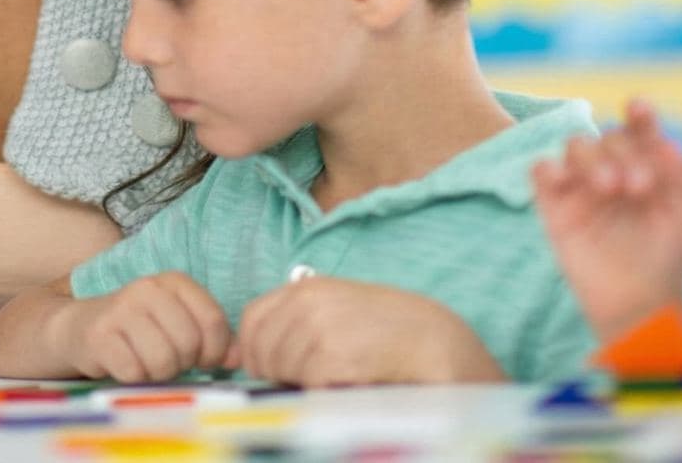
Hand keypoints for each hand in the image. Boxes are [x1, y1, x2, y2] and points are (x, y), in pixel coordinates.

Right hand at [52, 272, 232, 381]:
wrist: (79, 328)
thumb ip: (213, 339)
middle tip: (167, 361)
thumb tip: (240, 358)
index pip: (213, 321)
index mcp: (175, 282)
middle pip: (189, 343)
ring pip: (163, 360)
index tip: (201, 360)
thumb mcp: (178, 324)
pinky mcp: (99, 335)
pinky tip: (126, 367)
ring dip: (158, 374)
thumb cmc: (140, 331)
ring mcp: (121, 309)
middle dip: (182, 363)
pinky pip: (134, 372)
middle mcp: (149, 287)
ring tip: (146, 364)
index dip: (213, 352)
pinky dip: (134, 379)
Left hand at [232, 277, 500, 386]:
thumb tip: (245, 356)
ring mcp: (319, 328)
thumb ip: (296, 323)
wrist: (436, 342)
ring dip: (300, 384)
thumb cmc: (389, 331)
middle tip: (312, 379)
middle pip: (261, 351)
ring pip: (279, 371)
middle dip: (277, 372)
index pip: (252, 320)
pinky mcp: (333, 356)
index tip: (269, 369)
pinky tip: (347, 384)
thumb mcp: (338, 311)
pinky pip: (304, 385)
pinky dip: (321, 393)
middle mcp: (308, 302)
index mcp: (306, 288)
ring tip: (337, 377)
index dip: (254, 350)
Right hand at [531, 100, 681, 342]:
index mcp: (645, 167)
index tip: (639, 108)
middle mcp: (612, 170)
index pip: (640, 131)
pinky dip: (550, 167)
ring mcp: (581, 186)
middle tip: (640, 186)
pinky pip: (541, 169)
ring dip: (593, 159)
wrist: (639, 304)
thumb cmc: (664, 259)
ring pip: (575, 146)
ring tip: (610, 188)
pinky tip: (566, 181)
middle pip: (609, 136)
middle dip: (624, 153)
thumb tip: (664, 141)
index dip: (639, 116)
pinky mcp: (554, 205)